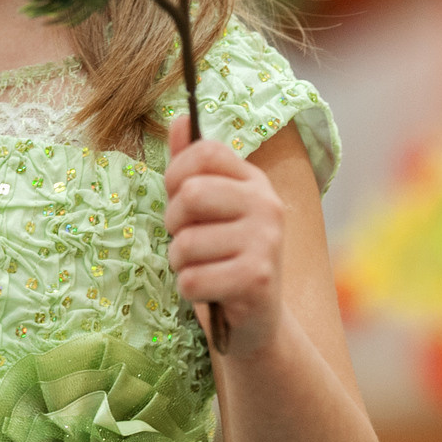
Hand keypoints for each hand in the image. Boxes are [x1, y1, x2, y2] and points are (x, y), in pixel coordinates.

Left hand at [162, 113, 286, 355]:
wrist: (254, 322)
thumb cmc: (222, 258)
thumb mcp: (206, 209)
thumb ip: (190, 166)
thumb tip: (179, 119)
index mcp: (253, 181)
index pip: (205, 151)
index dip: (177, 173)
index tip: (179, 198)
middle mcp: (266, 205)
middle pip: (190, 194)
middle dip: (174, 224)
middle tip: (188, 241)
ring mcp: (266, 241)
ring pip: (186, 243)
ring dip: (180, 263)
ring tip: (201, 269)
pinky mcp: (257, 278)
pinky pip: (192, 279)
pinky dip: (189, 290)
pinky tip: (210, 292)